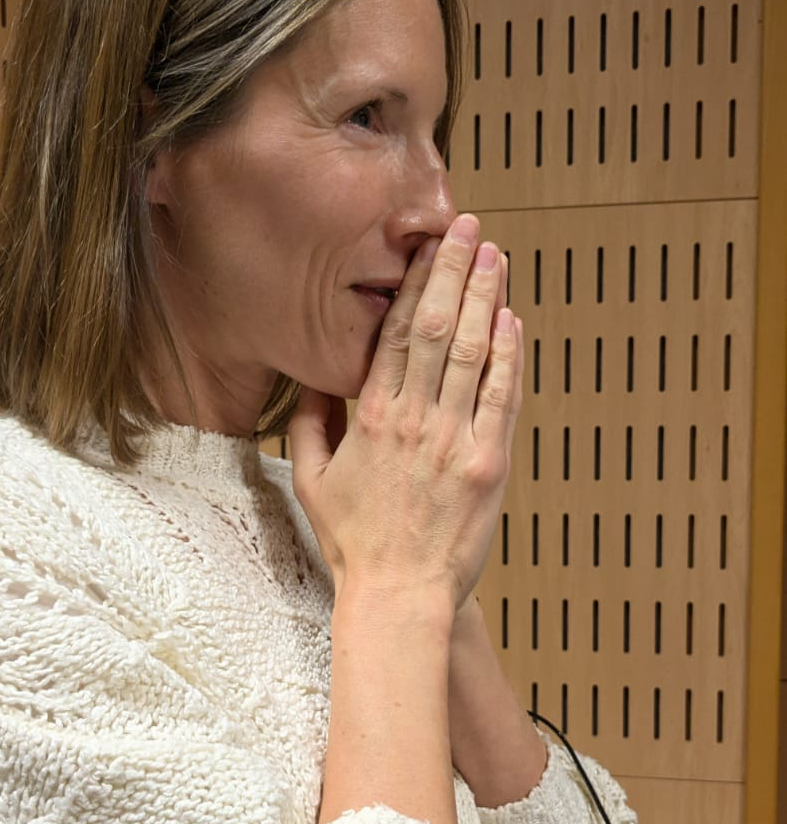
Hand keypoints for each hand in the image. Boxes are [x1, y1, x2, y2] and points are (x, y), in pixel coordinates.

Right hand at [290, 214, 523, 613]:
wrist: (398, 596)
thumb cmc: (354, 542)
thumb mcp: (313, 481)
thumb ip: (311, 423)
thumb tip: (318, 378)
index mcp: (370, 418)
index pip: (395, 334)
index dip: (413, 284)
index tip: (425, 248)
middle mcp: (414, 420)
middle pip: (437, 327)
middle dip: (454, 271)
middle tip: (467, 228)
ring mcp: (456, 441)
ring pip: (474, 352)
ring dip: (486, 299)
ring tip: (496, 256)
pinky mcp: (490, 465)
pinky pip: (503, 397)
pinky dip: (510, 356)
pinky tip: (513, 321)